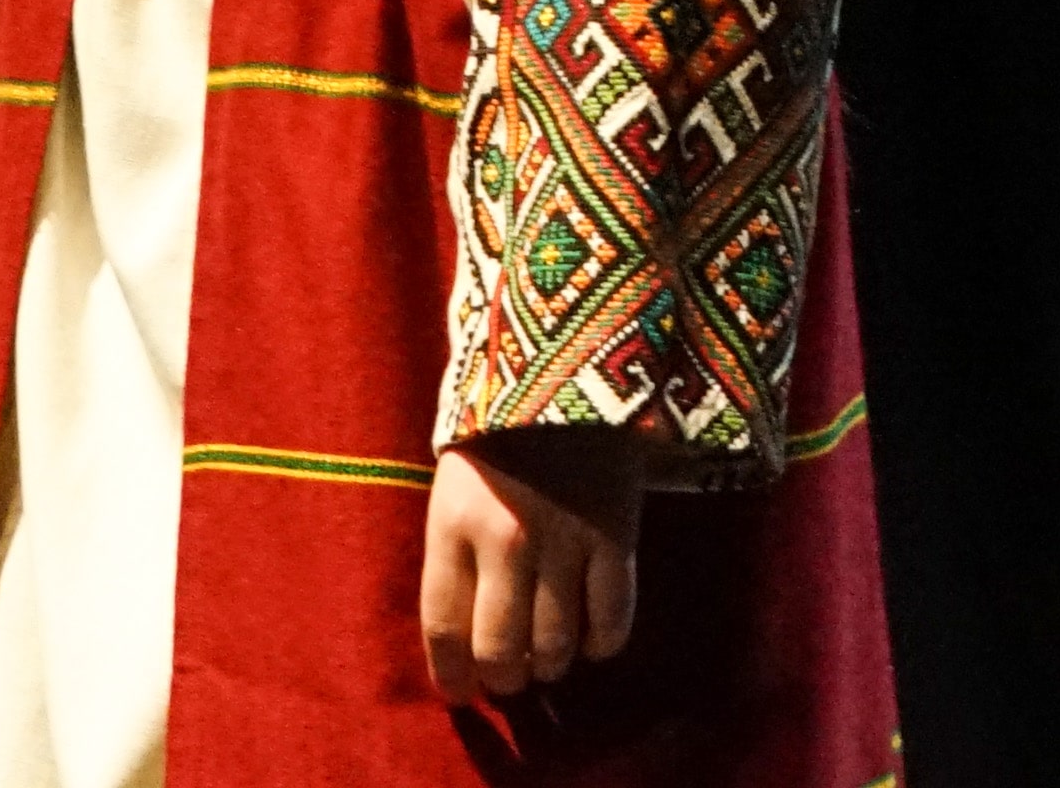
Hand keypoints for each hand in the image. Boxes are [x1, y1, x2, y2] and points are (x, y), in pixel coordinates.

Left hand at [421, 429, 646, 704]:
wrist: (568, 364)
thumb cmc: (498, 434)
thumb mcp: (453, 490)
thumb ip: (454, 557)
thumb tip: (463, 641)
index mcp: (454, 526)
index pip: (444, 630)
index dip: (452, 678)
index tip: (461, 695)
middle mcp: (506, 541)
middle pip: (500, 649)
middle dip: (503, 678)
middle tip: (509, 677)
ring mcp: (564, 540)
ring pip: (554, 643)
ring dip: (550, 666)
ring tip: (548, 661)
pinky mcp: (615, 534)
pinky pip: (612, 617)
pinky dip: (602, 644)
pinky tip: (594, 643)